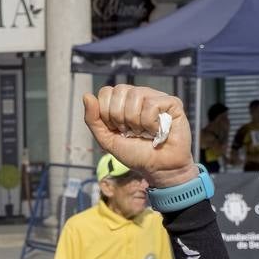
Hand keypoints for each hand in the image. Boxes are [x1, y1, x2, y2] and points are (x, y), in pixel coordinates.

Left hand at [82, 85, 197, 187]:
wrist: (158, 168)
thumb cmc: (135, 154)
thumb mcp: (107, 139)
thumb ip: (93, 119)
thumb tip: (86, 96)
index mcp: (124, 101)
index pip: (106, 92)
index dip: (106, 113)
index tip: (116, 129)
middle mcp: (140, 95)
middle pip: (119, 90)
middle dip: (119, 116)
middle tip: (130, 131)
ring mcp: (157, 97)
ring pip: (136, 95)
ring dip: (135, 121)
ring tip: (143, 132)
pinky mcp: (172, 103)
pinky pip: (152, 104)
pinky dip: (150, 123)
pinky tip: (156, 131)